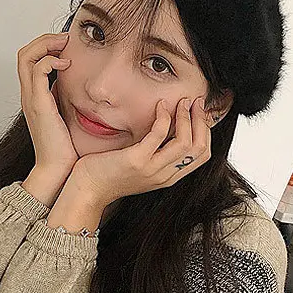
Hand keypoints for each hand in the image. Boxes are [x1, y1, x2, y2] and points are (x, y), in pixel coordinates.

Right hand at [18, 31, 79, 176]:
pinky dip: (50, 61)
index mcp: (33, 96)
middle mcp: (28, 94)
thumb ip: (64, 97)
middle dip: (44, 39)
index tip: (66, 45)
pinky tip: (67, 65)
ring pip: (26, 57)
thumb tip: (75, 82)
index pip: (29, 60)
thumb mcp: (65, 114)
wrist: (57, 168)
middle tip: (65, 38)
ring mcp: (31, 98)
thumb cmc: (64, 146)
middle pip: (24, 53)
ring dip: (46, 44)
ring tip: (65, 44)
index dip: (44, 46)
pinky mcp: (38, 104)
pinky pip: (37, 71)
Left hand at [71, 96, 213, 206]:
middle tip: (195, 102)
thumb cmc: (109, 174)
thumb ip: (156, 153)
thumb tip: (167, 128)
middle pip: (199, 148)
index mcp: (168, 177)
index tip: (200, 112)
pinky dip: (164, 116)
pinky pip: (159, 134)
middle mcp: (164, 175)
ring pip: (185, 142)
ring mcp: (152, 169)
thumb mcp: (140, 166)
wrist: (87, 190)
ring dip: (186, 117)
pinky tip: (160, 106)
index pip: (202, 155)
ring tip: (181, 102)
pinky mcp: (137, 160)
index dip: (205, 130)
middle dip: (201, 121)